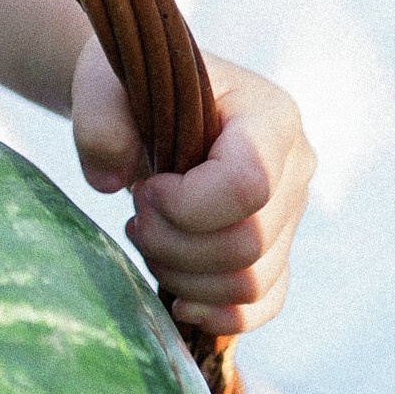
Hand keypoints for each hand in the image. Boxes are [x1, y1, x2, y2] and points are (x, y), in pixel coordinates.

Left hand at [70, 37, 314, 332]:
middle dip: (174, 243)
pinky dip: (215, 311)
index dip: (186, 204)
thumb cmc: (132, 89)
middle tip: (137, 215)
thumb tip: (111, 183)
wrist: (147, 105)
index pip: (249, 185)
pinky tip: (176, 294)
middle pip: (248, 244)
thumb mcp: (104, 82)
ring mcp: (291, 215)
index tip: (146, 187)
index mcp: (270, 116)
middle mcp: (295, 168)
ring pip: (250, 283)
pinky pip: (262, 305)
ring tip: (148, 237)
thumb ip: (100, 122)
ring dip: (183, 276)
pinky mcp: (277, 252)